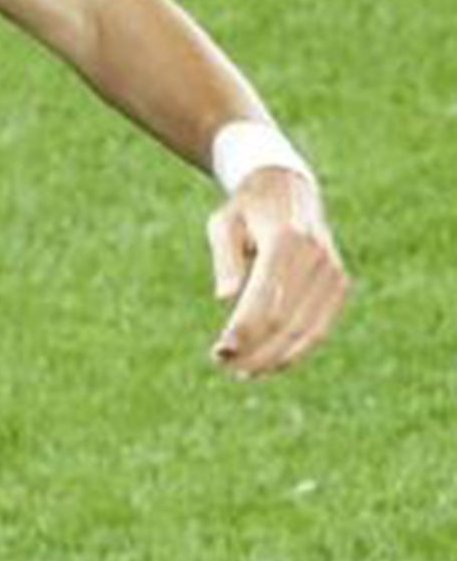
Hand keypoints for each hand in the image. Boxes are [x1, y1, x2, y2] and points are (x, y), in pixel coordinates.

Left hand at [207, 166, 347, 376]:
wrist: (287, 188)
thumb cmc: (245, 210)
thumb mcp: (224, 223)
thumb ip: (225, 258)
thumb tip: (224, 299)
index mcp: (286, 241)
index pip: (265, 298)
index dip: (243, 330)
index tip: (220, 351)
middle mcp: (316, 258)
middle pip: (287, 319)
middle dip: (256, 349)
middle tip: (223, 365)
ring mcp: (333, 272)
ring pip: (307, 330)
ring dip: (276, 357)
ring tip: (244, 372)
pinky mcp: (340, 284)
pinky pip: (320, 326)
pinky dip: (297, 349)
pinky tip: (270, 363)